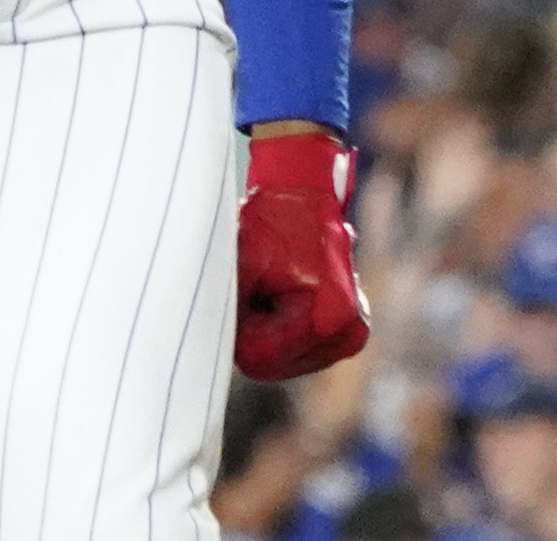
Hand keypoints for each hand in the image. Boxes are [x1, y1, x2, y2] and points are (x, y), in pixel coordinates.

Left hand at [234, 131, 371, 381]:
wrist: (303, 192)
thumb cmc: (271, 221)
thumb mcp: (241, 262)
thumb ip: (226, 309)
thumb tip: (204, 345)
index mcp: (328, 317)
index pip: (258, 358)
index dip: (238, 327)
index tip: (244, 289)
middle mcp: (349, 332)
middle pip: (271, 365)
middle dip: (252, 330)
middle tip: (256, 285)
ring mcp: (352, 335)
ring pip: (281, 361)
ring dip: (266, 329)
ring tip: (271, 285)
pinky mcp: (348, 334)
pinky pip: (296, 351)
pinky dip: (281, 328)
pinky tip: (283, 294)